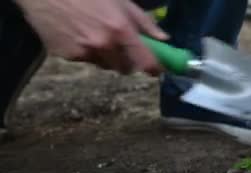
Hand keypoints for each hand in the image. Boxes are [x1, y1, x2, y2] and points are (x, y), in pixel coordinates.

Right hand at [15, 0, 167, 74]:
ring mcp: (83, 53)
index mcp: (120, 31)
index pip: (145, 62)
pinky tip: (77, 34)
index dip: (155, 68)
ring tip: (95, 34)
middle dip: (128, 60)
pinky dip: (86, 52)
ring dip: (106, 56)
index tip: (158, 69)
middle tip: (123, 46)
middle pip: (125, 68)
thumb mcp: (121, 1)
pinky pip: (85, 60)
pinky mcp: (66, 56)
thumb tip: (163, 39)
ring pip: (104, 65)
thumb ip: (144, 23)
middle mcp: (103, 46)